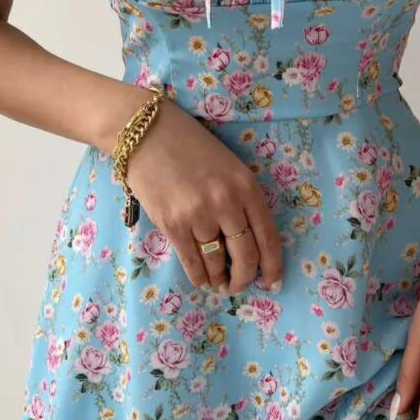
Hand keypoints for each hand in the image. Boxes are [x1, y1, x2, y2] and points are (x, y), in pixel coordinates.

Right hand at [125, 99, 282, 294]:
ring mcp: (198, 215)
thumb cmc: (190, 146)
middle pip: (246, 257)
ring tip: (219, 284)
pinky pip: (192, 262)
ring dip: (220, 280)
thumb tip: (250, 242)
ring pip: (217, 263)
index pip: (268, 237)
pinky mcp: (171, 224)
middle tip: (241, 286)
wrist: (146, 133)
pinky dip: (199, 277)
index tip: (272, 282)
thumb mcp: (230, 167)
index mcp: (247, 187)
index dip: (273, 266)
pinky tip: (202, 280)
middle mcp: (226, 203)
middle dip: (246, 279)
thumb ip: (243, 200)